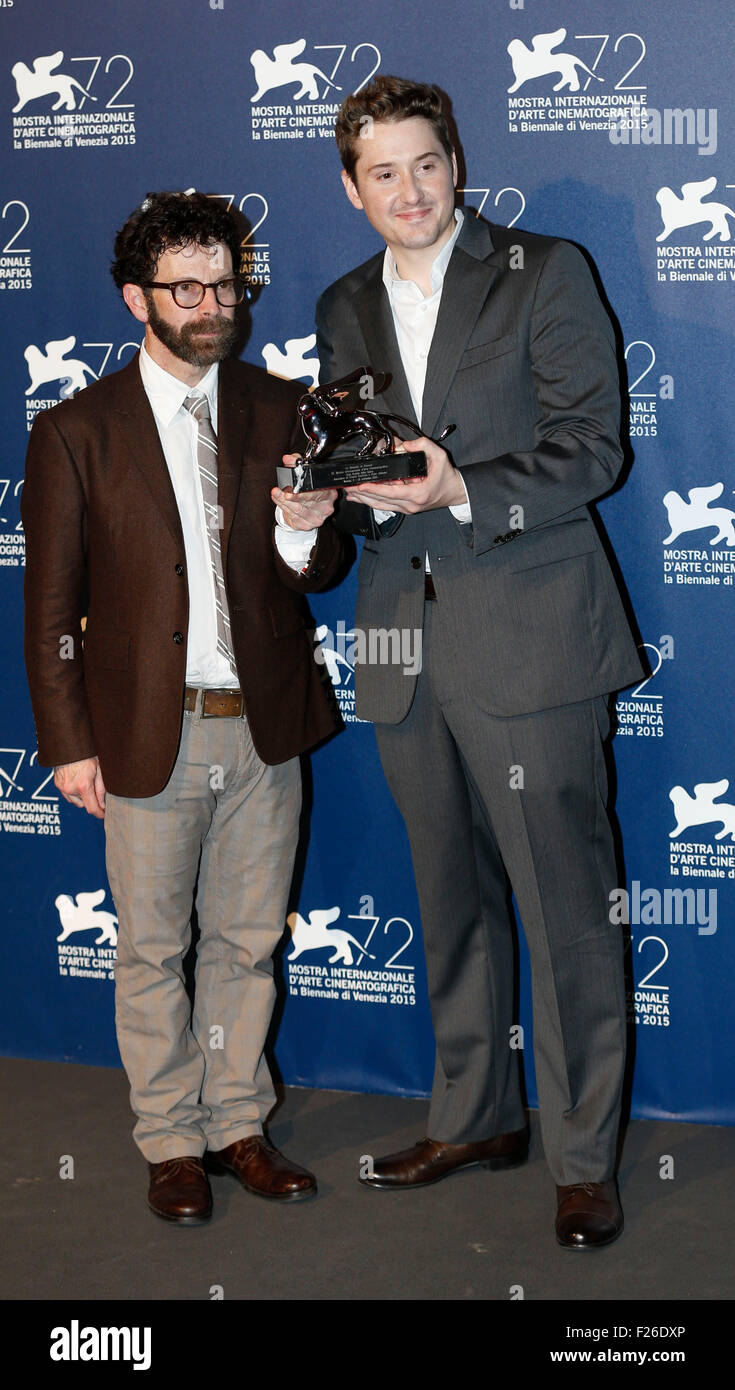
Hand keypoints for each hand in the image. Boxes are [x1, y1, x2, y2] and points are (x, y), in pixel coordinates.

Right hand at [54, 756, 105, 817]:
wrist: (69, 745)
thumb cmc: (85, 755)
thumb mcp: (99, 770)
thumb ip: (101, 789)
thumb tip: (102, 804)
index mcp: (83, 785)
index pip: (92, 808)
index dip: (99, 813)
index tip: (103, 814)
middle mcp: (71, 788)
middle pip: (84, 804)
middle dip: (90, 800)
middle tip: (94, 788)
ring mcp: (62, 787)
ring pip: (75, 801)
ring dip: (81, 797)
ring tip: (85, 782)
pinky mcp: (57, 784)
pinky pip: (67, 795)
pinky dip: (73, 792)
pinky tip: (77, 781)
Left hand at [271, 454, 337, 530]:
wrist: (304, 509)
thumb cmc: (305, 491)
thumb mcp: (301, 474)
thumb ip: (295, 463)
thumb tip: (288, 458)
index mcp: (328, 491)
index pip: (318, 490)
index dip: (305, 488)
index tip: (293, 485)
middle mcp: (326, 506)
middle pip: (308, 500)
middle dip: (294, 496)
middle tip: (284, 493)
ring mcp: (317, 517)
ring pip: (299, 509)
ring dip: (285, 501)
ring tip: (276, 493)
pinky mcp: (307, 525)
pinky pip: (293, 516)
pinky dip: (283, 508)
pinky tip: (279, 500)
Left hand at [342, 437, 465, 513]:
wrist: (455, 492)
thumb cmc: (447, 476)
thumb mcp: (439, 456)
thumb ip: (423, 445)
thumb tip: (405, 444)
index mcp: (418, 493)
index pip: (391, 492)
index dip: (374, 489)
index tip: (360, 486)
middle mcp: (410, 504)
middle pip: (381, 501)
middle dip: (362, 494)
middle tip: (347, 487)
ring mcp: (407, 508)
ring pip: (380, 506)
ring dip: (364, 500)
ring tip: (349, 493)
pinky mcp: (405, 508)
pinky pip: (385, 506)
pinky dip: (372, 501)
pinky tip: (361, 498)